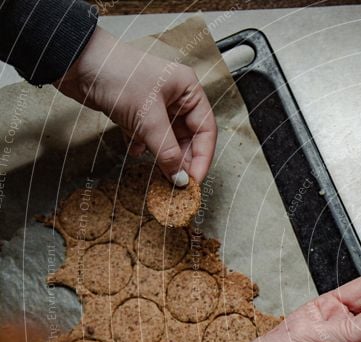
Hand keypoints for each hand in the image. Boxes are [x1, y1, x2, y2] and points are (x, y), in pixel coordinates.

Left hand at [55, 27, 216, 182]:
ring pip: (168, 138)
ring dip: (163, 154)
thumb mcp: (148, 119)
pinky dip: (144, 145)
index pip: (206, 129)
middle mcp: (177, 97)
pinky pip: (149, 135)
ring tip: (160, 173)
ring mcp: (156, 104)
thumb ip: (167, 151)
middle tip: (178, 182)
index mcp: (188, 90)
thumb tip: (180, 178)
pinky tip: (136, 150)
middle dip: (182, 159)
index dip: (203, 157)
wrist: (77, 62)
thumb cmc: (117, 75)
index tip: (195, 180)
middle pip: (189, 136)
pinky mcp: (138, 111)